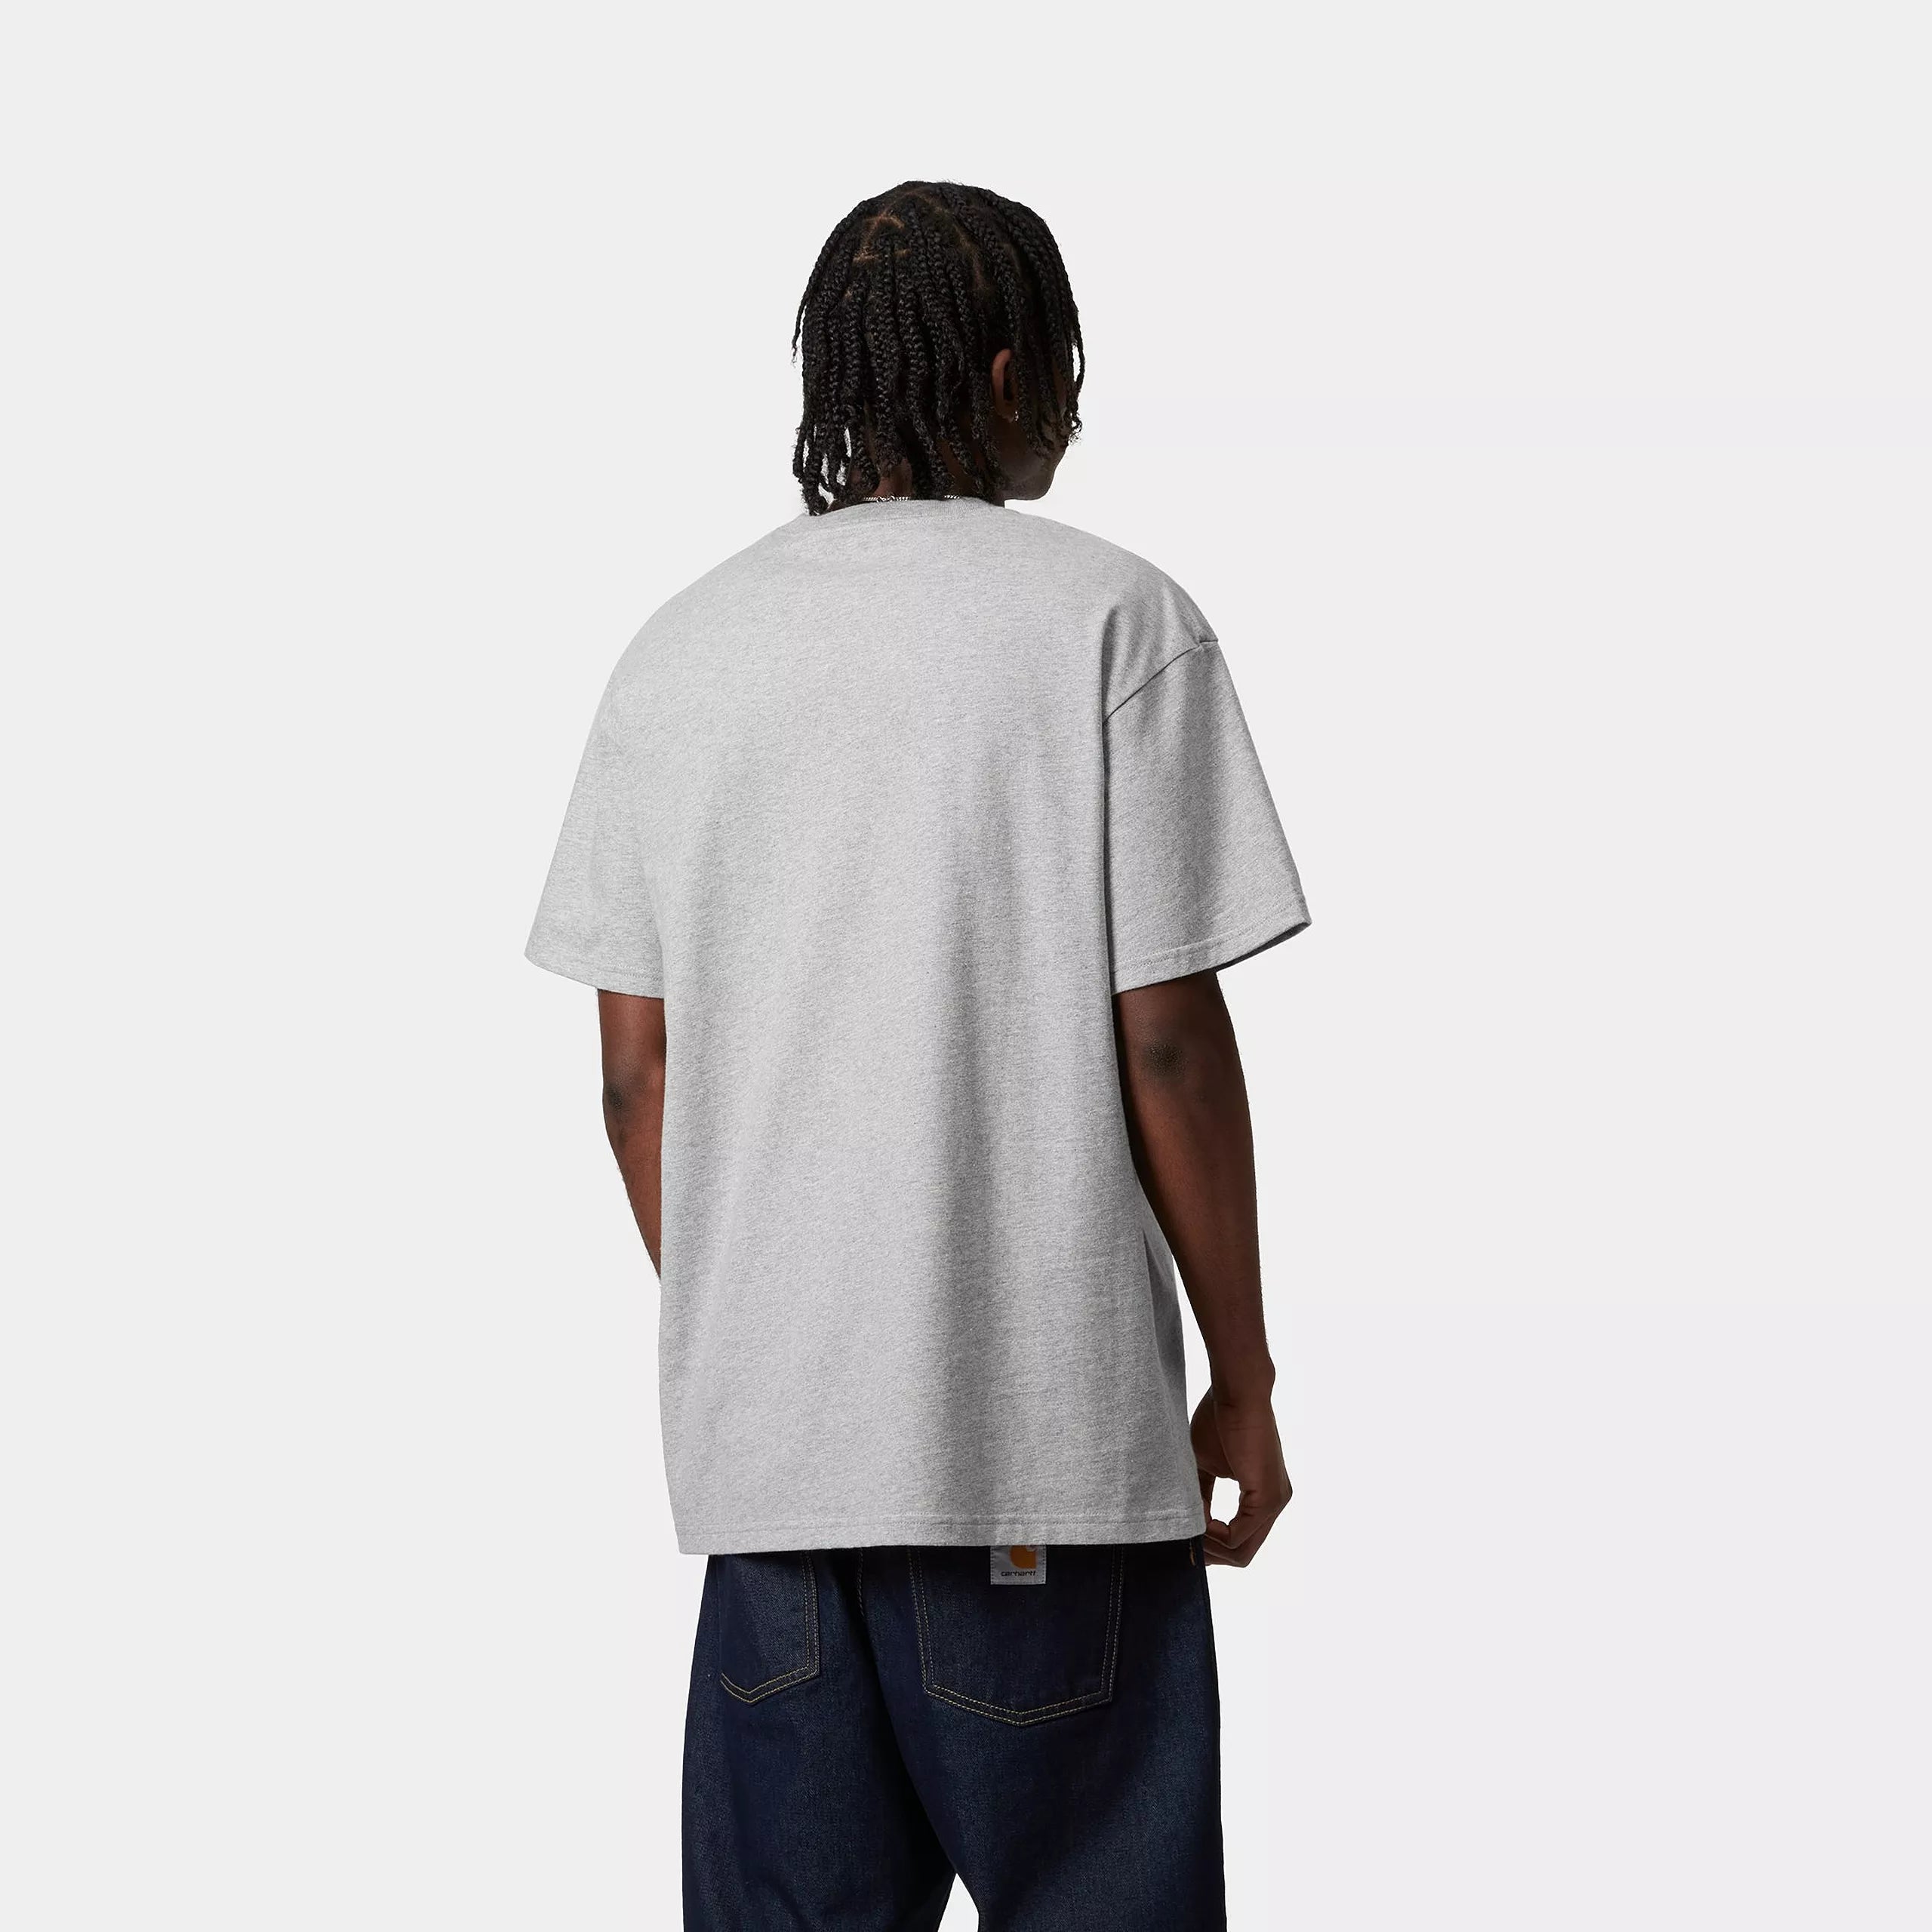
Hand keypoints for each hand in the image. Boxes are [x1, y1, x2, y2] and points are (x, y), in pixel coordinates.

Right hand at [1191, 1388, 1291, 1566]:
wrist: (1237, 1393)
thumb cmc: (1220, 1419)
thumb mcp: (1205, 1464)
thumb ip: (1201, 1495)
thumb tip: (1189, 1523)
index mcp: (1264, 1495)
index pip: (1240, 1538)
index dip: (1210, 1544)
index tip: (1183, 1538)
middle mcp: (1275, 1503)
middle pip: (1243, 1553)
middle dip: (1210, 1554)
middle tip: (1181, 1545)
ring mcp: (1275, 1502)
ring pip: (1241, 1550)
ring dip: (1209, 1546)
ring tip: (1184, 1531)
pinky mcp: (1267, 1498)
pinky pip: (1238, 1536)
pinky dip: (1213, 1535)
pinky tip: (1197, 1521)